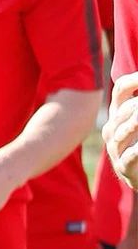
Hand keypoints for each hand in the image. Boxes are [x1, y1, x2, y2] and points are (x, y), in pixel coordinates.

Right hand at [104, 72, 137, 188]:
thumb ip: (137, 106)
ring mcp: (116, 149)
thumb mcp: (137, 123)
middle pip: (124, 109)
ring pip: (124, 131)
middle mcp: (112, 129)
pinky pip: (131, 156)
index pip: (120, 90)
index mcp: (118, 115)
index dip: (134, 80)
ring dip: (137, 123)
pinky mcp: (124, 167)